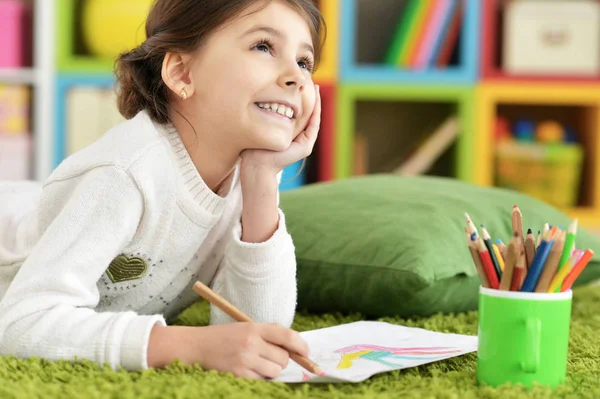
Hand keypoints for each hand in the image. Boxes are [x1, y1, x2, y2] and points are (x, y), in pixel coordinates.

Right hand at [148, 323, 308, 379]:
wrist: (195, 347)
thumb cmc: (223, 337)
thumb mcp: (245, 328)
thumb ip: (268, 335)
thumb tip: (294, 348)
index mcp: (254, 327)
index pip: (286, 335)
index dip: (300, 345)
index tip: (306, 352)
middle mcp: (250, 343)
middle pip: (283, 358)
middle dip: (281, 360)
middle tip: (269, 357)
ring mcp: (244, 361)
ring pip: (274, 372)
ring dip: (270, 371)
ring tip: (256, 364)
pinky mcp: (238, 376)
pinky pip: (261, 381)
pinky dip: (259, 378)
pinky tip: (247, 370)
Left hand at [240, 84, 320, 174]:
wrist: (256, 164)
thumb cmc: (253, 147)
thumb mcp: (260, 125)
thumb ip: (264, 115)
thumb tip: (258, 98)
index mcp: (287, 134)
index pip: (296, 113)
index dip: (299, 98)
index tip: (299, 84)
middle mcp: (297, 138)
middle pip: (306, 114)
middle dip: (309, 98)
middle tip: (310, 81)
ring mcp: (303, 143)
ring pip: (312, 118)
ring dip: (316, 103)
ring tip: (316, 87)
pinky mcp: (306, 146)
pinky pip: (313, 126)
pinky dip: (316, 112)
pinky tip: (316, 100)